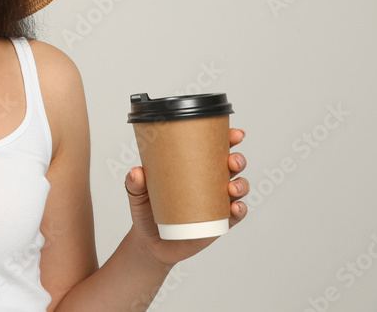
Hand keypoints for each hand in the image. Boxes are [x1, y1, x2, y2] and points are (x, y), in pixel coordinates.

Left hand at [123, 127, 248, 266]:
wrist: (150, 243)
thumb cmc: (146, 212)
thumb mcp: (137, 195)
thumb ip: (135, 183)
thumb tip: (136, 172)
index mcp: (193, 168)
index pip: (214, 149)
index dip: (229, 139)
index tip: (236, 134)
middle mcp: (208, 183)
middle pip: (231, 167)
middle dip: (238, 160)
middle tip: (231, 161)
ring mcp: (216, 203)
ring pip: (238, 189)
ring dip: (241, 185)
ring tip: (231, 188)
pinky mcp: (218, 224)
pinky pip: (236, 216)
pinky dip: (240, 210)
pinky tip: (236, 207)